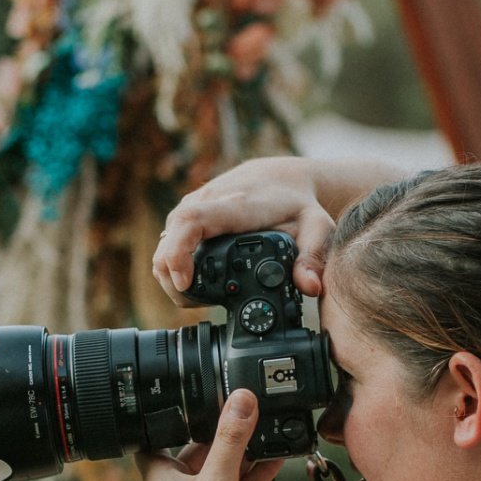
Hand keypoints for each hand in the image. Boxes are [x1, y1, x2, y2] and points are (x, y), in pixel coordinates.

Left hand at [135, 390, 285, 480]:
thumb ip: (231, 440)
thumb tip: (241, 399)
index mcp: (158, 474)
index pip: (157, 431)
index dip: (169, 410)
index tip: (189, 387)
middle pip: (197, 443)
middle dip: (221, 426)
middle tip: (245, 400)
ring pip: (223, 464)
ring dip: (243, 448)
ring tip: (267, 421)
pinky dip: (256, 471)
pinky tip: (278, 453)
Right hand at [155, 157, 337, 302]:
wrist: (281, 177)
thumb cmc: (296, 203)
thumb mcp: (315, 228)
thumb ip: (313, 258)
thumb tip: (310, 288)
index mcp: (235, 205)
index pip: (192, 221)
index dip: (179, 252)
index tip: (184, 282)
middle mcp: (207, 202)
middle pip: (168, 238)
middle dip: (171, 276)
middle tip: (194, 303)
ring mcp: (194, 206)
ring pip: (164, 242)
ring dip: (170, 273)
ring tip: (196, 298)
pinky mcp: (189, 214)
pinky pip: (169, 240)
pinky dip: (173, 263)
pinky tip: (193, 281)